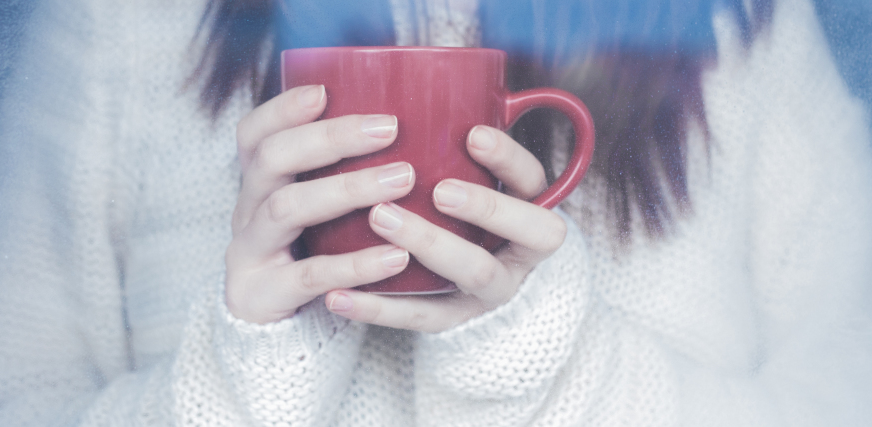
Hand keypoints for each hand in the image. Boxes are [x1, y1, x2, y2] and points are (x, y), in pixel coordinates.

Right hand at [225, 85, 415, 323]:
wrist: (270, 335)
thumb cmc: (308, 257)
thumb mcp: (313, 213)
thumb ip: (338, 177)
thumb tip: (409, 125)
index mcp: (257, 186)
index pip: (254, 134)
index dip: (282, 109)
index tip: (324, 92)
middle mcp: (247, 212)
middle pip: (272, 160)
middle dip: (329, 139)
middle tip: (389, 128)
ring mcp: (251, 253)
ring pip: (287, 209)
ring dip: (346, 189)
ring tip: (402, 180)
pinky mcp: (265, 295)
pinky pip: (311, 275)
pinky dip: (355, 264)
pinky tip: (396, 256)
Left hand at [322, 126, 566, 332]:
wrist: (467, 290)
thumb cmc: (460, 217)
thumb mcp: (470, 180)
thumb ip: (453, 146)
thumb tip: (409, 78)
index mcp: (526, 210)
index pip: (535, 182)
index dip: (510, 160)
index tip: (473, 135)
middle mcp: (518, 253)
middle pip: (525, 232)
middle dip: (484, 207)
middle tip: (438, 188)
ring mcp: (488, 292)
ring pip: (474, 273)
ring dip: (430, 244)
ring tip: (380, 219)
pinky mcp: (452, 321)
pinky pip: (418, 317)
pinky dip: (375, 308)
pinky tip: (336, 294)